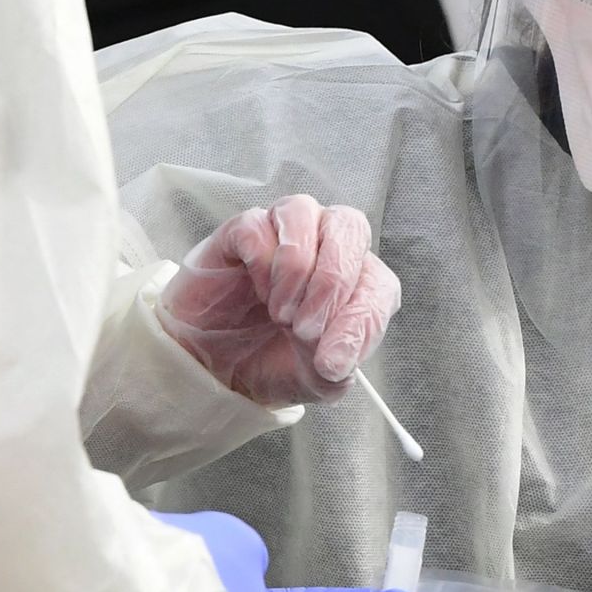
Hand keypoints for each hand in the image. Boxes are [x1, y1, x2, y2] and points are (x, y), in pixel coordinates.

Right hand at [159, 195, 399, 405]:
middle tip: (305, 330)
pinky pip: (256, 223)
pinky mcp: (237, 233)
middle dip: (333, 281)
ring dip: (297, 267)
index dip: (362, 320)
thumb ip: (334, 371)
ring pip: (303, 211)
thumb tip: (337, 359)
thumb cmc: (271, 360)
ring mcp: (281, 235)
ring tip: (281, 314)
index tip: (333, 361)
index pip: (379, 283)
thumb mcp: (311, 380)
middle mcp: (324, 245)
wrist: (212, 366)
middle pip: (351, 226)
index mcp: (356, 281)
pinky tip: (259, 293)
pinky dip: (262, 260)